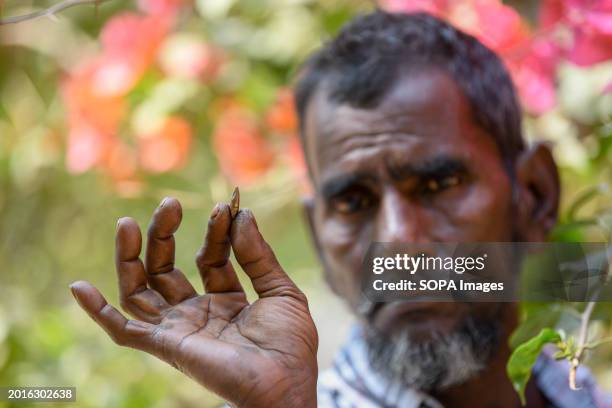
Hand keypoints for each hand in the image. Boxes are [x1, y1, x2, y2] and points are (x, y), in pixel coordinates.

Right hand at [70, 198, 317, 407]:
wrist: (285, 384)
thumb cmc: (290, 345)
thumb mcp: (281, 291)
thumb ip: (258, 255)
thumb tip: (243, 214)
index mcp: (227, 299)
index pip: (211, 257)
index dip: (216, 231)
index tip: (226, 207)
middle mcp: (198, 312)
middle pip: (168, 267)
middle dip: (165, 234)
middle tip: (170, 203)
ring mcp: (180, 328)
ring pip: (141, 290)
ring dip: (130, 257)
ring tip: (127, 223)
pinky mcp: (166, 345)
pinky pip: (124, 331)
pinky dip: (98, 313)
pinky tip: (79, 286)